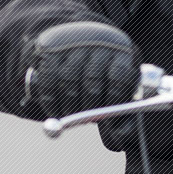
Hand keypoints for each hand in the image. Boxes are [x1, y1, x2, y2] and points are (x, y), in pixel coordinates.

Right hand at [23, 21, 140, 116]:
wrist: (81, 40)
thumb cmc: (106, 74)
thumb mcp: (121, 86)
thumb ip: (124, 113)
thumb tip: (118, 133)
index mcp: (123, 50)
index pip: (120, 77)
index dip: (114, 102)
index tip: (109, 120)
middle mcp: (97, 40)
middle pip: (92, 80)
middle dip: (88, 107)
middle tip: (86, 121)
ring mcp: (72, 39)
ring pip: (67, 80)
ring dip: (67, 106)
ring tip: (70, 115)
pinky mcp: (49, 45)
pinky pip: (47, 78)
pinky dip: (49, 100)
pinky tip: (54, 109)